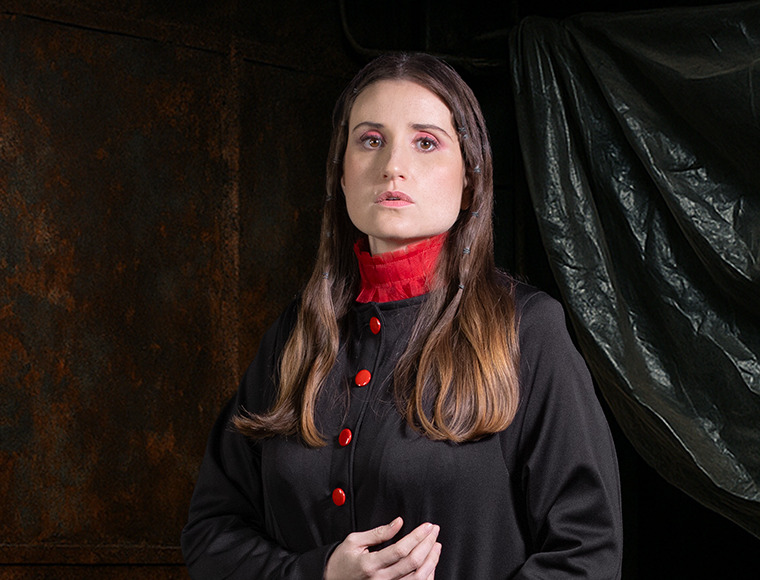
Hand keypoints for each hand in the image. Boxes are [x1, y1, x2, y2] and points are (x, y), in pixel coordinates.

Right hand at [324, 517, 440, 579]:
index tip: (427, 526)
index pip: (401, 549)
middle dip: (427, 544)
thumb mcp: (355, 541)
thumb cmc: (342, 561)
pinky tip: (430, 564)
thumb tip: (398, 523)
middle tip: (434, 531)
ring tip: (436, 546)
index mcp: (370, 564)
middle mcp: (380, 579)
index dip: (417, 536)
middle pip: (412, 563)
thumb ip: (379, 532)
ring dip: (431, 561)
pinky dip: (426, 575)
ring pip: (417, 578)